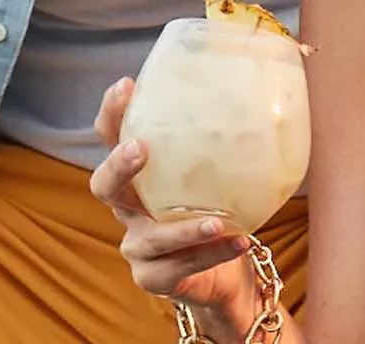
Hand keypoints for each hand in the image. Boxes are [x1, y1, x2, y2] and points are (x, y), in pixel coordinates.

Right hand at [90, 79, 253, 315]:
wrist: (225, 278)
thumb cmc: (218, 214)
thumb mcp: (215, 177)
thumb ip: (220, 147)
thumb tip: (261, 98)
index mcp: (137, 176)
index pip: (110, 136)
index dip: (111, 112)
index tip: (128, 85)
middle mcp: (128, 208)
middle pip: (103, 185)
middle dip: (118, 165)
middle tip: (141, 148)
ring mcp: (136, 245)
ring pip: (148, 236)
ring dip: (183, 227)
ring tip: (218, 221)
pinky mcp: (152, 278)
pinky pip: (178, 267)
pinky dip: (209, 255)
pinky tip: (238, 242)